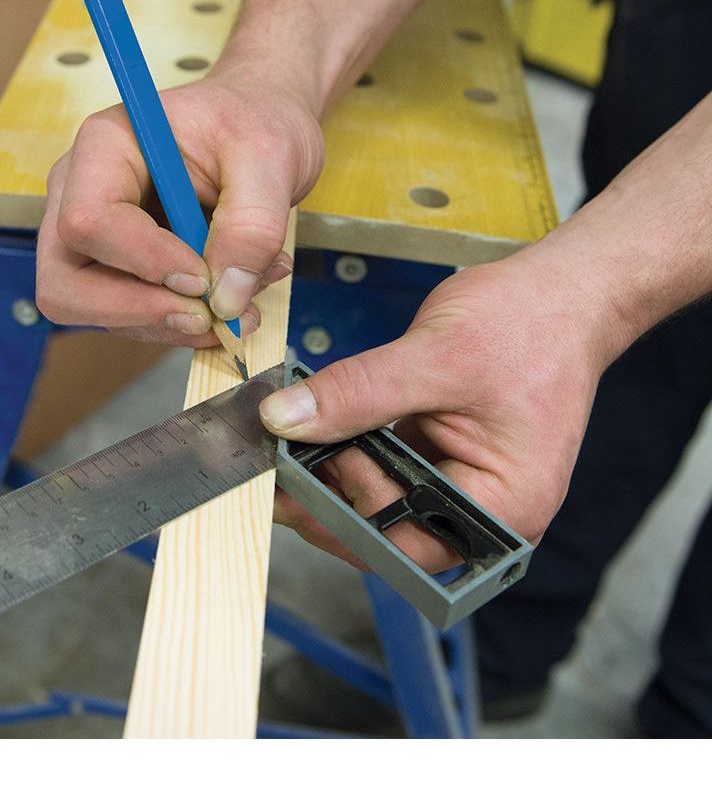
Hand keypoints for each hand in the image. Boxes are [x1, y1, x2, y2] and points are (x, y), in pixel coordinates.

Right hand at [36, 70, 323, 344]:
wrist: (262, 121)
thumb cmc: (255, 120)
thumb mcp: (271, 156)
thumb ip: (253, 225)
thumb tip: (226, 298)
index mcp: (105, 146)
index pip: (88, 220)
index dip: (143, 261)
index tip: (203, 277)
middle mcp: (81, 192)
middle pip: (66, 281)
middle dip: (139, 312)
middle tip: (209, 316)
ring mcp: (94, 236)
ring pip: (98, 311)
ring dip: (172, 322)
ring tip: (242, 300)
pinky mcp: (118, 268)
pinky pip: (133, 317)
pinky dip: (182, 322)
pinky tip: (231, 300)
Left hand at [259, 254, 613, 571]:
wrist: (561, 292)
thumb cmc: (529, 324)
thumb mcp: (436, 356)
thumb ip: (358, 392)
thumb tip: (284, 420)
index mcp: (503, 506)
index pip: (406, 545)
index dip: (343, 519)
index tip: (293, 476)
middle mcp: (483, 509)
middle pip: (388, 531)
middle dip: (330, 498)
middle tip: (276, 460)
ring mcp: (460, 482)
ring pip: (379, 500)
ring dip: (334, 473)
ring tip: (290, 440)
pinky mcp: (441, 455)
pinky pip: (385, 467)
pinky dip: (350, 448)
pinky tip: (318, 427)